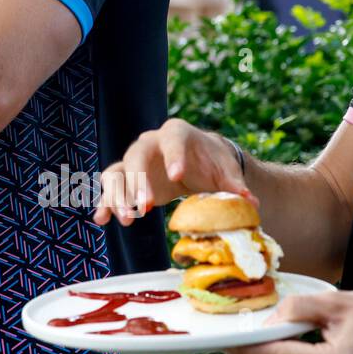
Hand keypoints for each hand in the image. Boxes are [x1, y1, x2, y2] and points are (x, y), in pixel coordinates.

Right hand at [92, 118, 256, 225]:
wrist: (198, 163)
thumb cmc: (213, 162)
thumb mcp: (226, 170)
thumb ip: (235, 185)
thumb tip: (249, 202)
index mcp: (176, 134)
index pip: (172, 140)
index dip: (173, 156)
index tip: (178, 177)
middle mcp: (150, 143)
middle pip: (136, 156)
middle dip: (138, 182)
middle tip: (147, 207)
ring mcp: (135, 161)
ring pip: (117, 172)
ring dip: (118, 196)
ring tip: (128, 220)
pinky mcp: (127, 180)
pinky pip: (110, 188)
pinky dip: (105, 203)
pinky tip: (102, 219)